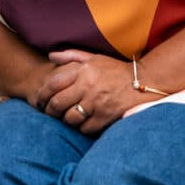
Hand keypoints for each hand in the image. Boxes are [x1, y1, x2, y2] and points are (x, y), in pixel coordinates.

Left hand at [36, 49, 155, 133]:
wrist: (143, 82)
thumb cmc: (115, 70)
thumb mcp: (94, 58)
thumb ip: (71, 56)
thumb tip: (51, 56)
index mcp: (83, 71)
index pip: (53, 84)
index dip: (42, 94)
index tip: (40, 100)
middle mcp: (88, 86)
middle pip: (57, 104)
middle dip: (50, 110)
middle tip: (49, 112)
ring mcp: (96, 103)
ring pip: (69, 118)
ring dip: (65, 120)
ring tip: (66, 117)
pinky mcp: (105, 117)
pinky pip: (84, 128)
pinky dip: (81, 127)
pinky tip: (82, 122)